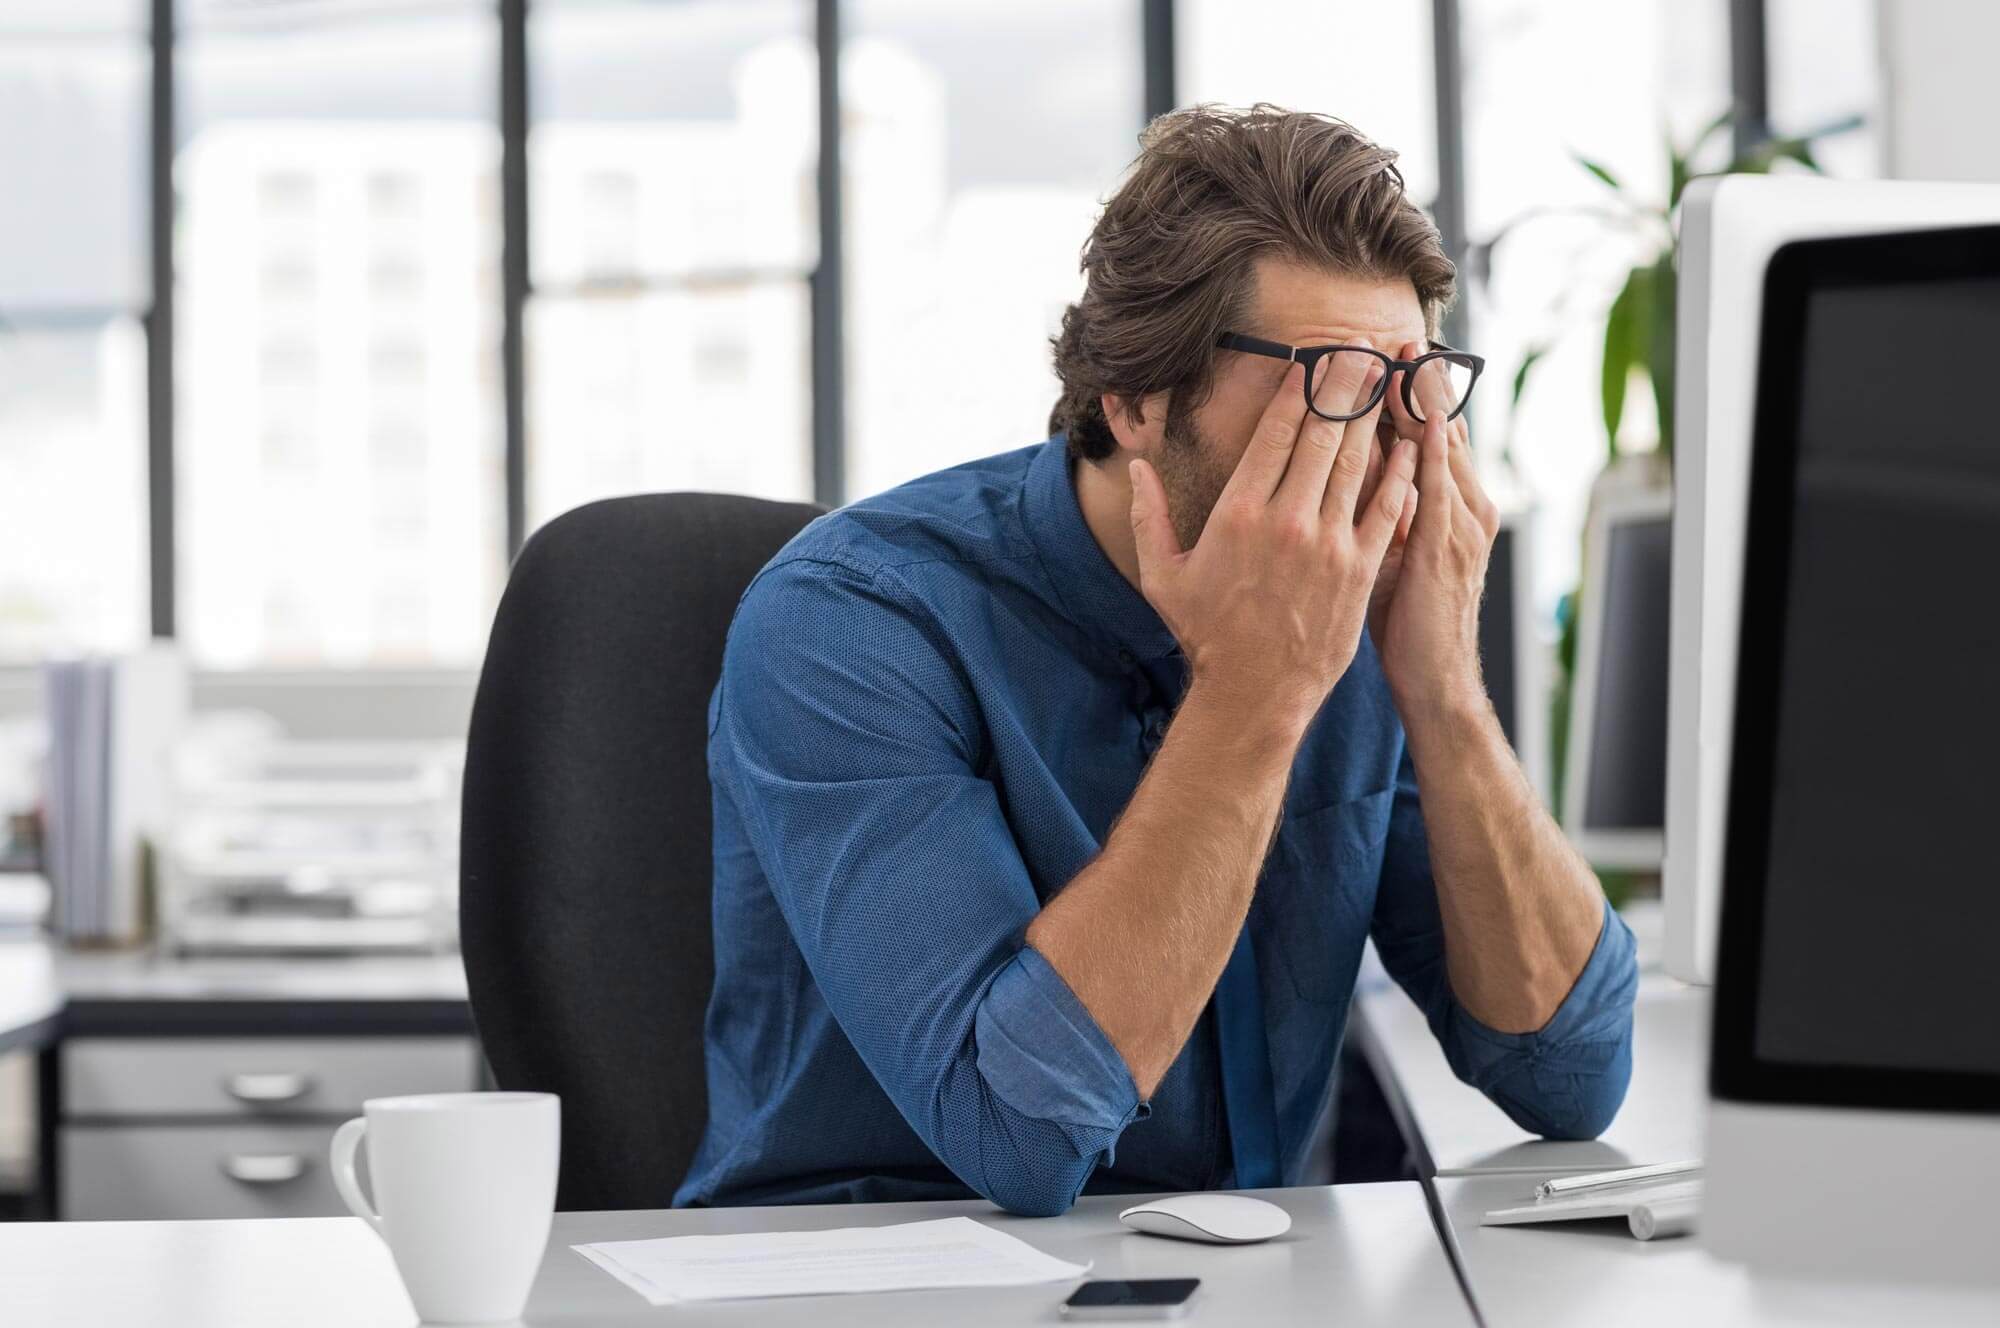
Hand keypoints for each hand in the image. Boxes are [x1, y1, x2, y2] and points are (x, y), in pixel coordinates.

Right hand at [1129, 351, 1418, 734]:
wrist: (1255, 692)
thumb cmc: (1206, 634)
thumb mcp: (1163, 575)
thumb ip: (1147, 515)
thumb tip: (1137, 466)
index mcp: (1238, 512)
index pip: (1275, 432)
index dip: (1298, 389)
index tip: (1312, 358)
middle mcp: (1287, 519)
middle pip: (1323, 434)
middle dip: (1344, 384)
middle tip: (1360, 347)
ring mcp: (1328, 543)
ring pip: (1357, 462)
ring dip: (1374, 414)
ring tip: (1387, 377)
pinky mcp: (1359, 569)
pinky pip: (1386, 507)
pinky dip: (1400, 472)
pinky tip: (1411, 444)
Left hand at [1370, 341, 1500, 722]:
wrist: (1436, 681)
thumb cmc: (1410, 623)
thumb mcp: (1398, 556)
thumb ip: (1387, 512)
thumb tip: (1358, 476)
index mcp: (1453, 507)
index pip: (1430, 435)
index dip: (1412, 393)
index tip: (1391, 353)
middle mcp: (1464, 507)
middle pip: (1440, 428)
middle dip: (1421, 381)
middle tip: (1399, 333)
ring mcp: (1460, 525)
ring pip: (1441, 448)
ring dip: (1423, 401)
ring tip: (1406, 355)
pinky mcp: (1445, 549)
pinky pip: (1436, 489)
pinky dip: (1427, 452)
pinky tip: (1416, 420)